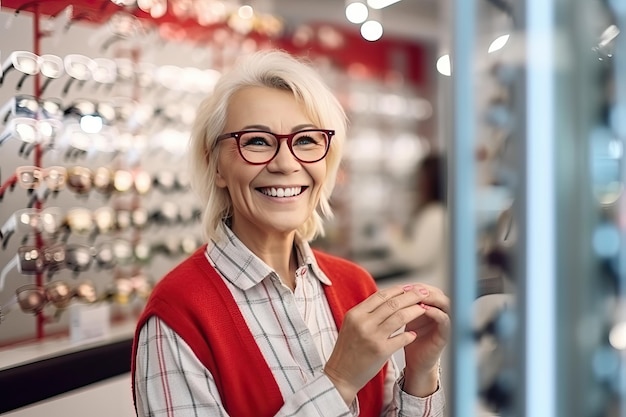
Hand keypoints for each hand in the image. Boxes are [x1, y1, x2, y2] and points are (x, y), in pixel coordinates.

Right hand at [323, 284, 432, 404]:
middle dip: (411, 296)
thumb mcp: (352, 325)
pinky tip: (414, 334)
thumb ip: (367, 312)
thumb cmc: (348, 350)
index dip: (398, 290)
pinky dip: (409, 334)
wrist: (341, 374)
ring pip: (400, 317)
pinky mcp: (381, 351)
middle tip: (424, 293)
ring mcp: (372, 336)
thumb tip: (389, 298)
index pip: (380, 295)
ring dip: (415, 311)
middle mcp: (363, 322)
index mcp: (355, 314)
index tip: (410, 288)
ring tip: (424, 309)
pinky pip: (401, 338)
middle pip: (393, 303)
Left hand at [403, 284, 449, 396]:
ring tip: (419, 297)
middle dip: (424, 290)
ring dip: (432, 298)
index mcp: (428, 307)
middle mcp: (438, 312)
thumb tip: (387, 290)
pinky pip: (445, 319)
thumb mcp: (400, 321)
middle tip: (412, 289)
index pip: (426, 289)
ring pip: (444, 303)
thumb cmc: (406, 341)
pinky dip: (436, 313)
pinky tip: (424, 309)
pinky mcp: (445, 334)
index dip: (415, 286)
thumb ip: (398, 307)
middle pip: (437, 293)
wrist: (415, 363)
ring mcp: (444, 322)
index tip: (404, 286)